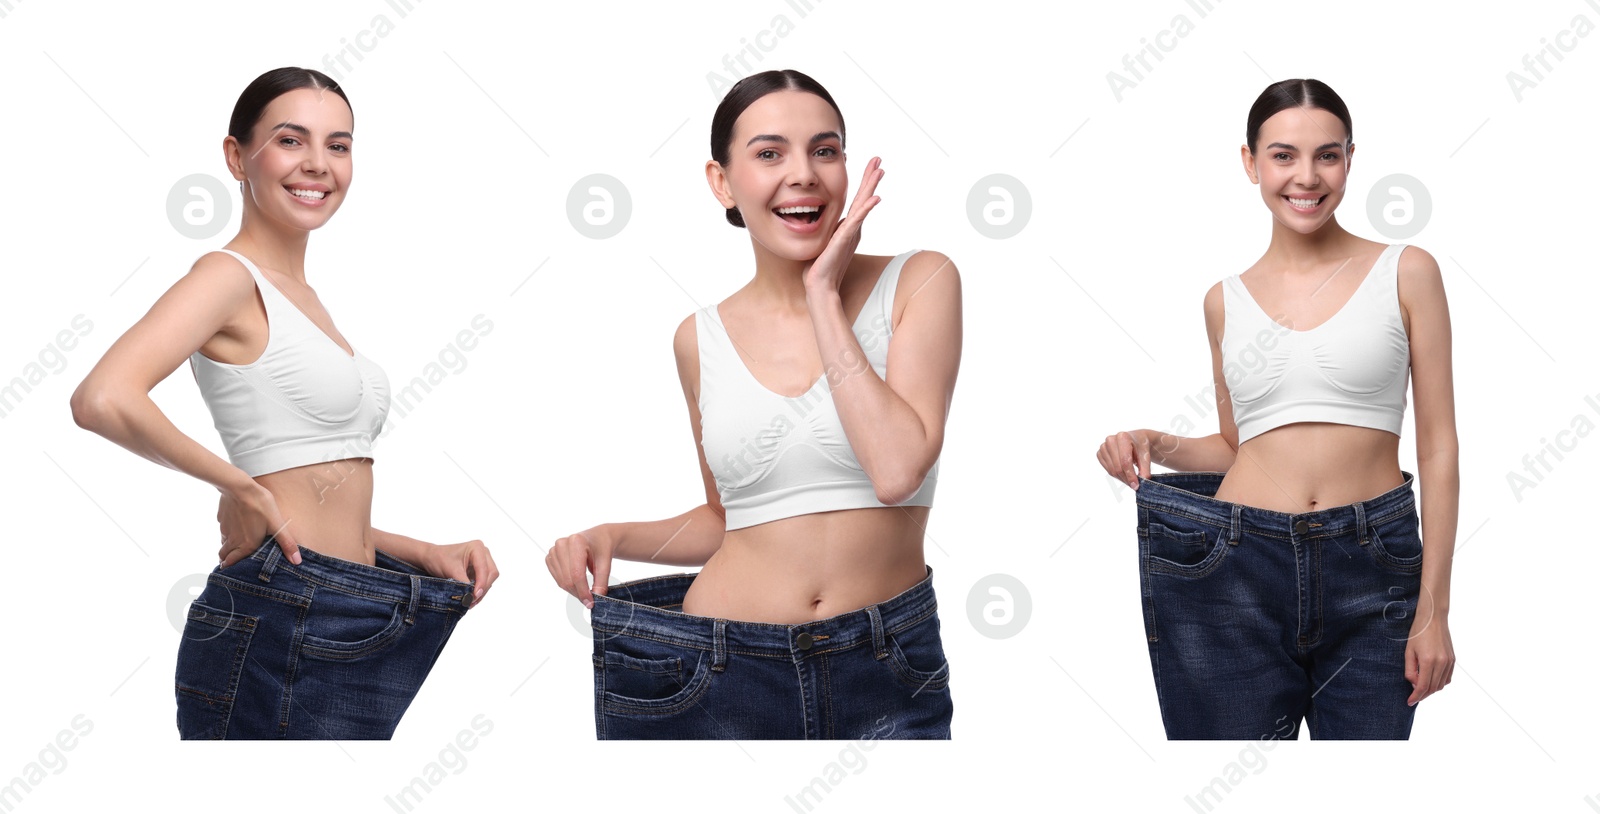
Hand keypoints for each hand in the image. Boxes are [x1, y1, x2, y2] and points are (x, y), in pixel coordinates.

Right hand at [217, 482, 300, 566]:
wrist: (240, 487)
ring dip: (227, 547)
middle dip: (227, 560)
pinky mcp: (221, 518)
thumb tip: (296, 561)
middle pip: (223, 556)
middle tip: (233, 561)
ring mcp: (224, 529)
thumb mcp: (277, 525)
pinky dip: (227, 533)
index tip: (234, 571)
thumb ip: (286, 543)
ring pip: (223, 543)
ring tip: (236, 546)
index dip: (231, 568)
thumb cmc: (260, 505)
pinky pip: (222, 530)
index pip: (231, 563)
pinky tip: (235, 527)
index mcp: (245, 545)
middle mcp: (232, 540)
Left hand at [424, 540, 499, 606]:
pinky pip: (484, 582)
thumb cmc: (439, 559)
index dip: (481, 583)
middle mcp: (483, 553)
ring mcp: (483, 561)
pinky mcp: (479, 570)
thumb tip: (471, 597)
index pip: (485, 568)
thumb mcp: (451, 571)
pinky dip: (478, 591)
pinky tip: (470, 597)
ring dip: (481, 591)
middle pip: (491, 574)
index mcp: (477, 548)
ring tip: (469, 601)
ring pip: (489, 579)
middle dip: (482, 588)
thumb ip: (463, 583)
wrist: (431, 558)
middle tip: (472, 600)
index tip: (474, 596)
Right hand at [546, 526, 613, 608]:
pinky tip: (577, 583)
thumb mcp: (606, 563)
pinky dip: (567, 585)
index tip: (590, 603)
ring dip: (573, 591)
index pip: (576, 573)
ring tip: (585, 591)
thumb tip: (597, 597)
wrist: (596, 538)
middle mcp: (561, 544)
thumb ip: (601, 581)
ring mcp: (553, 550)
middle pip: (567, 579)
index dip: (583, 591)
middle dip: (578, 593)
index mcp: (576, 541)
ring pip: (561, 581)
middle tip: (589, 601)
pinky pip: (557, 578)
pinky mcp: (550, 557)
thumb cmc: (601, 548)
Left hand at [803, 156, 884, 294]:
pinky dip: (866, 209)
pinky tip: (875, 198)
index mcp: (847, 226)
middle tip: (879, 160)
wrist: (819, 284)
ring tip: (880, 171)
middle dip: (871, 177)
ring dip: (871, 187)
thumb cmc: (820, 265)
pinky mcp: (844, 239)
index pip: (858, 199)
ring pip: (863, 205)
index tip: (871, 166)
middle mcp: (852, 228)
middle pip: (864, 197)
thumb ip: (830, 229)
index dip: (864, 182)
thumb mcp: (825, 240)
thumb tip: (824, 219)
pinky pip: (857, 220)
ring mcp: (850, 233)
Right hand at [1097, 430, 1151, 489]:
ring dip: (1121, 478)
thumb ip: (1145, 468)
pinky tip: (1124, 474)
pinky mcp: (1100, 453)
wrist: (1135, 440)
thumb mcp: (1146, 455)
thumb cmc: (1140, 446)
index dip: (1130, 475)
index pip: (1125, 461)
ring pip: (1111, 470)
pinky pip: (1107, 469)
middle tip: (1134, 486)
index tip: (1136, 486)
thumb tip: (1143, 481)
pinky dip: (1116, 475)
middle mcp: (1110, 440)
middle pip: (1117, 467)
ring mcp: (1103, 446)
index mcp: (1123, 437)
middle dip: (1126, 479)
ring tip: (1130, 480)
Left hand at [1404, 589, 1453, 704]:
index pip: (1423, 686)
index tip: (1409, 701)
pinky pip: (1448, 678)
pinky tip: (1431, 681)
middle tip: (1413, 696)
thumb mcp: (1408, 651)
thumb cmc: (1417, 633)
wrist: (1433, 619)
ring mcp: (1449, 662)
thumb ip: (1410, 669)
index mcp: (1428, 661)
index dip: (1416, 696)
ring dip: (1431, 690)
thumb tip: (1414, 684)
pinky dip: (1440, 683)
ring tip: (1421, 688)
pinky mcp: (1453, 660)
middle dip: (1423, 695)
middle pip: (1433, 688)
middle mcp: (1442, 663)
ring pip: (1442, 685)